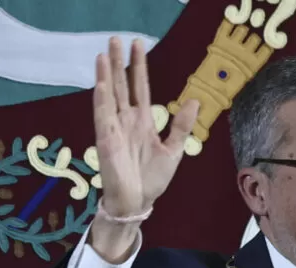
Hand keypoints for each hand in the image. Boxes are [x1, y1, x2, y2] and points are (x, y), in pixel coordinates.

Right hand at [95, 37, 198, 217]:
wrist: (138, 202)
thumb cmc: (153, 179)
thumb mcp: (173, 150)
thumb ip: (181, 126)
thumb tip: (194, 100)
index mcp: (143, 121)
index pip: (139, 87)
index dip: (138, 66)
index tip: (137, 45)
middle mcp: (126, 120)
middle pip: (121, 85)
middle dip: (118, 62)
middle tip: (114, 38)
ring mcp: (114, 128)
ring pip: (109, 95)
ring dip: (106, 75)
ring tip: (103, 53)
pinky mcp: (105, 140)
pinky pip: (102, 116)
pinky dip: (102, 100)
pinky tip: (101, 83)